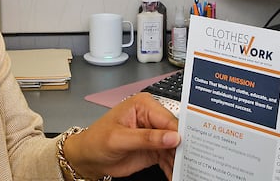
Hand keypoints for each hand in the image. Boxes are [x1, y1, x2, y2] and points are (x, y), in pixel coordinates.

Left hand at [62, 92, 180, 179]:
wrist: (88, 157)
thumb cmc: (96, 140)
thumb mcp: (119, 139)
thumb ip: (147, 138)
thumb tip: (172, 137)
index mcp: (144, 105)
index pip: (168, 119)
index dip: (180, 133)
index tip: (190, 147)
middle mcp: (152, 118)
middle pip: (175, 133)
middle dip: (183, 148)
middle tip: (191, 162)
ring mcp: (155, 134)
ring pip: (175, 148)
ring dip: (180, 161)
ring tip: (186, 171)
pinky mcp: (155, 149)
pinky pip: (169, 158)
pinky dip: (173, 168)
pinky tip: (176, 175)